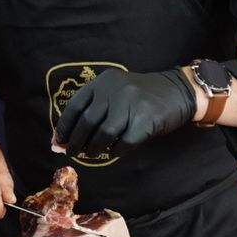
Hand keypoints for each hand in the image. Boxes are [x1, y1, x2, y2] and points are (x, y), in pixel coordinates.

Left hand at [55, 68, 197, 157]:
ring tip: (91, 154)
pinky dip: (115, 151)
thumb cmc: (140, 96)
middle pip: (87, 122)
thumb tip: (64, 138)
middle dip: (76, 142)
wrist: (177, 92)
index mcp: (103, 82)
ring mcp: (131, 106)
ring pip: (103, 135)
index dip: (64, 127)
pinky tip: (113, 153)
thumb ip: (92, 109)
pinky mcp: (145, 122)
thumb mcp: (115, 92)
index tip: (60, 141)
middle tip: (73, 153)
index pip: (75, 106)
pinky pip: (123, 143)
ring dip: (93, 149)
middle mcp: (115, 91)